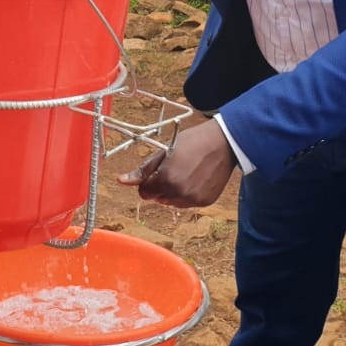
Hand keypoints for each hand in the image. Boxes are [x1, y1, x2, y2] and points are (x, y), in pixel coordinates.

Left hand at [118, 120, 236, 207]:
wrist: (223, 143)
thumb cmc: (193, 142)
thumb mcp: (164, 151)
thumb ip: (143, 170)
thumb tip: (122, 180)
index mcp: (166, 179)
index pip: (144, 192)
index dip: (147, 181)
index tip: (156, 171)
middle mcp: (179, 193)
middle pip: (157, 198)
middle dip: (159, 186)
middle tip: (173, 168)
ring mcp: (193, 199)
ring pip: (171, 203)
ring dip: (173, 192)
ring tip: (186, 172)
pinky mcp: (205, 202)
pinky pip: (187, 203)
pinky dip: (187, 193)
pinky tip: (196, 178)